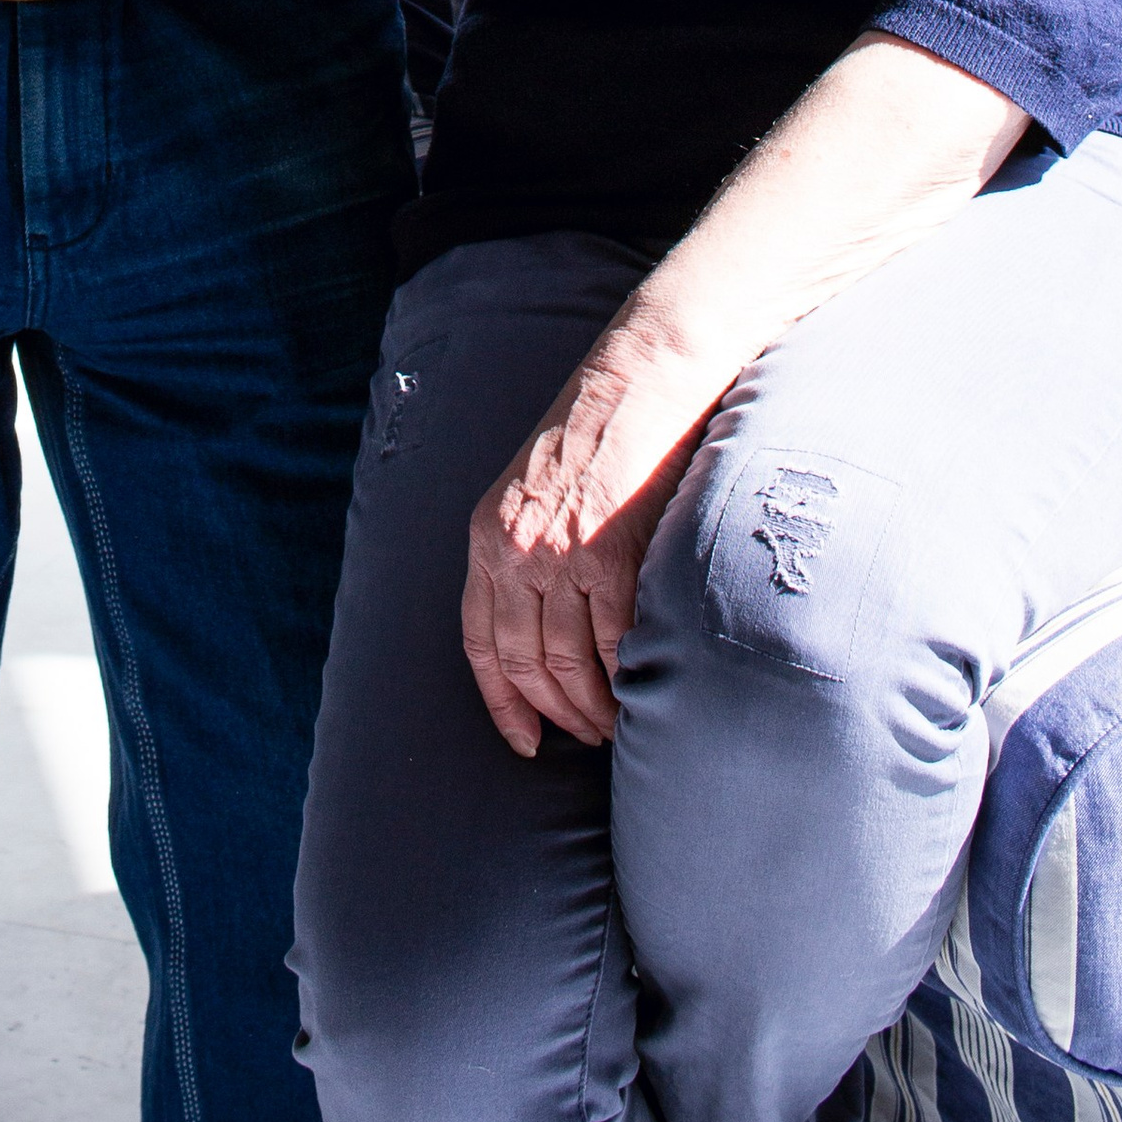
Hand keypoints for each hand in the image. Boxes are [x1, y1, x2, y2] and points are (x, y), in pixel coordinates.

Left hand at [462, 350, 712, 756]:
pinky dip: (627, 679)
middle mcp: (514, 551)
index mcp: (486, 535)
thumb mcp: (530, 489)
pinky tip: (642, 693)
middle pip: (524, 662)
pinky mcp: (611, 558)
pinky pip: (614, 643)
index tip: (524, 739)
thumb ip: (526, 551)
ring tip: (618, 725)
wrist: (639, 381)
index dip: (500, 701)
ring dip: (594, 708)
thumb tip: (544, 627)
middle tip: (587, 736)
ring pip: (569, 664)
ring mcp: (561, 557)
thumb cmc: (593, 433)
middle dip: (556, 712)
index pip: (479, 642)